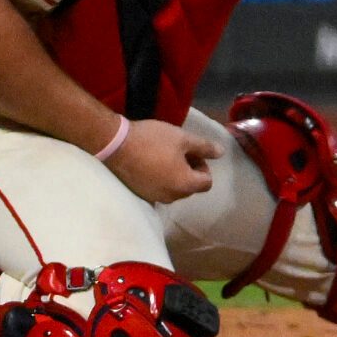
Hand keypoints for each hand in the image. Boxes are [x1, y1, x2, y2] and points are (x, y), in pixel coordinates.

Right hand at [107, 118, 221, 204]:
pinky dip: (160, 179)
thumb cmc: (153, 141)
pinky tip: (151, 163)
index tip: (192, 152)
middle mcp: (170, 197)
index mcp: (184, 185)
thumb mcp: (183, 139)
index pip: (207, 182)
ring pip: (174, 189)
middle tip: (179, 151)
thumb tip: (221, 153)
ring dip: (175, 175)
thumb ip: (205, 147)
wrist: (116, 145)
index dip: (204, 166)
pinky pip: (158, 189)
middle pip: (190, 187)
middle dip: (190, 170)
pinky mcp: (139, 194)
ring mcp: (153, 198)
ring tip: (164, 155)